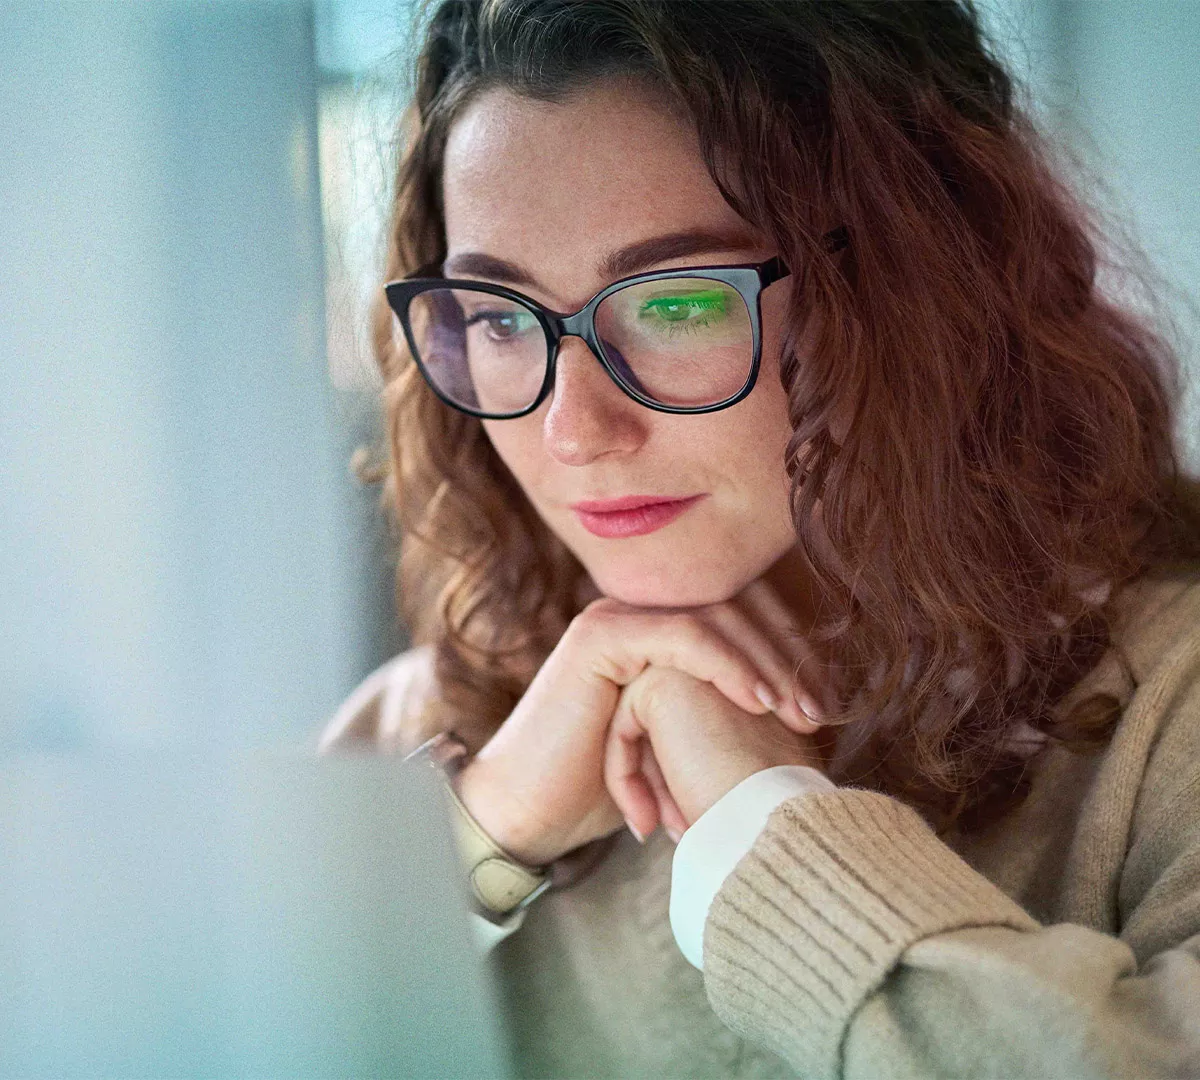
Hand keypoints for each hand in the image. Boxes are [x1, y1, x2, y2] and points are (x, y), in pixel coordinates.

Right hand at [454, 580, 824, 866]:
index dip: (789, 651)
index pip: (740, 618)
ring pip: (714, 618)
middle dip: (787, 658)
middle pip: (735, 610)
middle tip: (821, 713)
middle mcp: (636, 614)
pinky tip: (758, 699)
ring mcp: (616, 620)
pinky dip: (726, 664)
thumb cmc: (600, 790)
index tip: (826, 704)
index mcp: (655, 632)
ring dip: (765, 662)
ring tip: (797, 712)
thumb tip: (792, 721)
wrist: (531, 814)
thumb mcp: (674, 747)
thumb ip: (715, 717)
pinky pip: (680, 636)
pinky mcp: (601, 637)